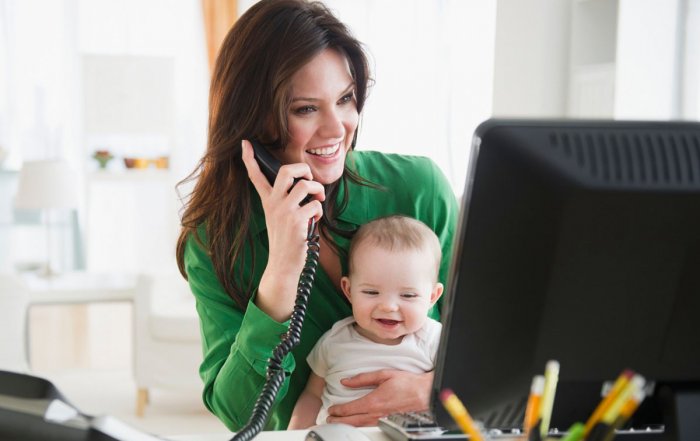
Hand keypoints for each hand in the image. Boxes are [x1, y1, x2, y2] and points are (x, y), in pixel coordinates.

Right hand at [241, 140, 324, 320]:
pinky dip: (319, 211)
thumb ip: (287, 201)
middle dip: (303, 169)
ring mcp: (285, 211)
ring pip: (305, 186)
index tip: (245, 144)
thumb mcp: (279, 218)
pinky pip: (315, 206)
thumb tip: (305, 185)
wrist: (282, 265)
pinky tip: (315, 221)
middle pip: (287, 171)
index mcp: (268, 201)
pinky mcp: (296, 221)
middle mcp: (274, 204)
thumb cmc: (286, 240)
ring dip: (317, 191)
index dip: (250, 159)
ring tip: (318, 201)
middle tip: (309, 179)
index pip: (256, 177)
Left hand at [326, 370, 433, 426]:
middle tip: (329, 419)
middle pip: (352, 420)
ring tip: (338, 422)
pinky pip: (370, 426)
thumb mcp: (383, 375)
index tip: (331, 409)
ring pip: (360, 426)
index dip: (338, 410)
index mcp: (373, 401)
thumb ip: (362, 378)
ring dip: (347, 424)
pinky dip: (359, 426)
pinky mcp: (387, 422)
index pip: (349, 409)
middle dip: (338, 420)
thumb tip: (346, 381)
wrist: (424, 394)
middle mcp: (376, 413)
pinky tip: (356, 424)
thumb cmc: (407, 383)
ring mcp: (382, 420)